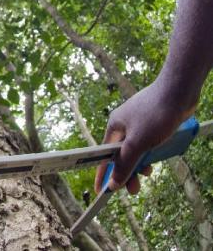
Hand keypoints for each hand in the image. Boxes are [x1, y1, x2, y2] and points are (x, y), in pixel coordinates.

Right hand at [94, 79, 195, 194]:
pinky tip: (158, 155)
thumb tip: (114, 183)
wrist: (179, 90)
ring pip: (136, 149)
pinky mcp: (154, 122)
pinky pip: (148, 143)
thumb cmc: (156, 113)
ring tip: (149, 172)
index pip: (104, 155)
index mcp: (114, 127)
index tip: (102, 190)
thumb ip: (126, 164)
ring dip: (141, 162)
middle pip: (121, 154)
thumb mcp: (138, 143)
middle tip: (134, 189)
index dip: (103, 173)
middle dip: (127, 171)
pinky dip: (151, 152)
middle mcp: (124, 125)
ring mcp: (139, 123)